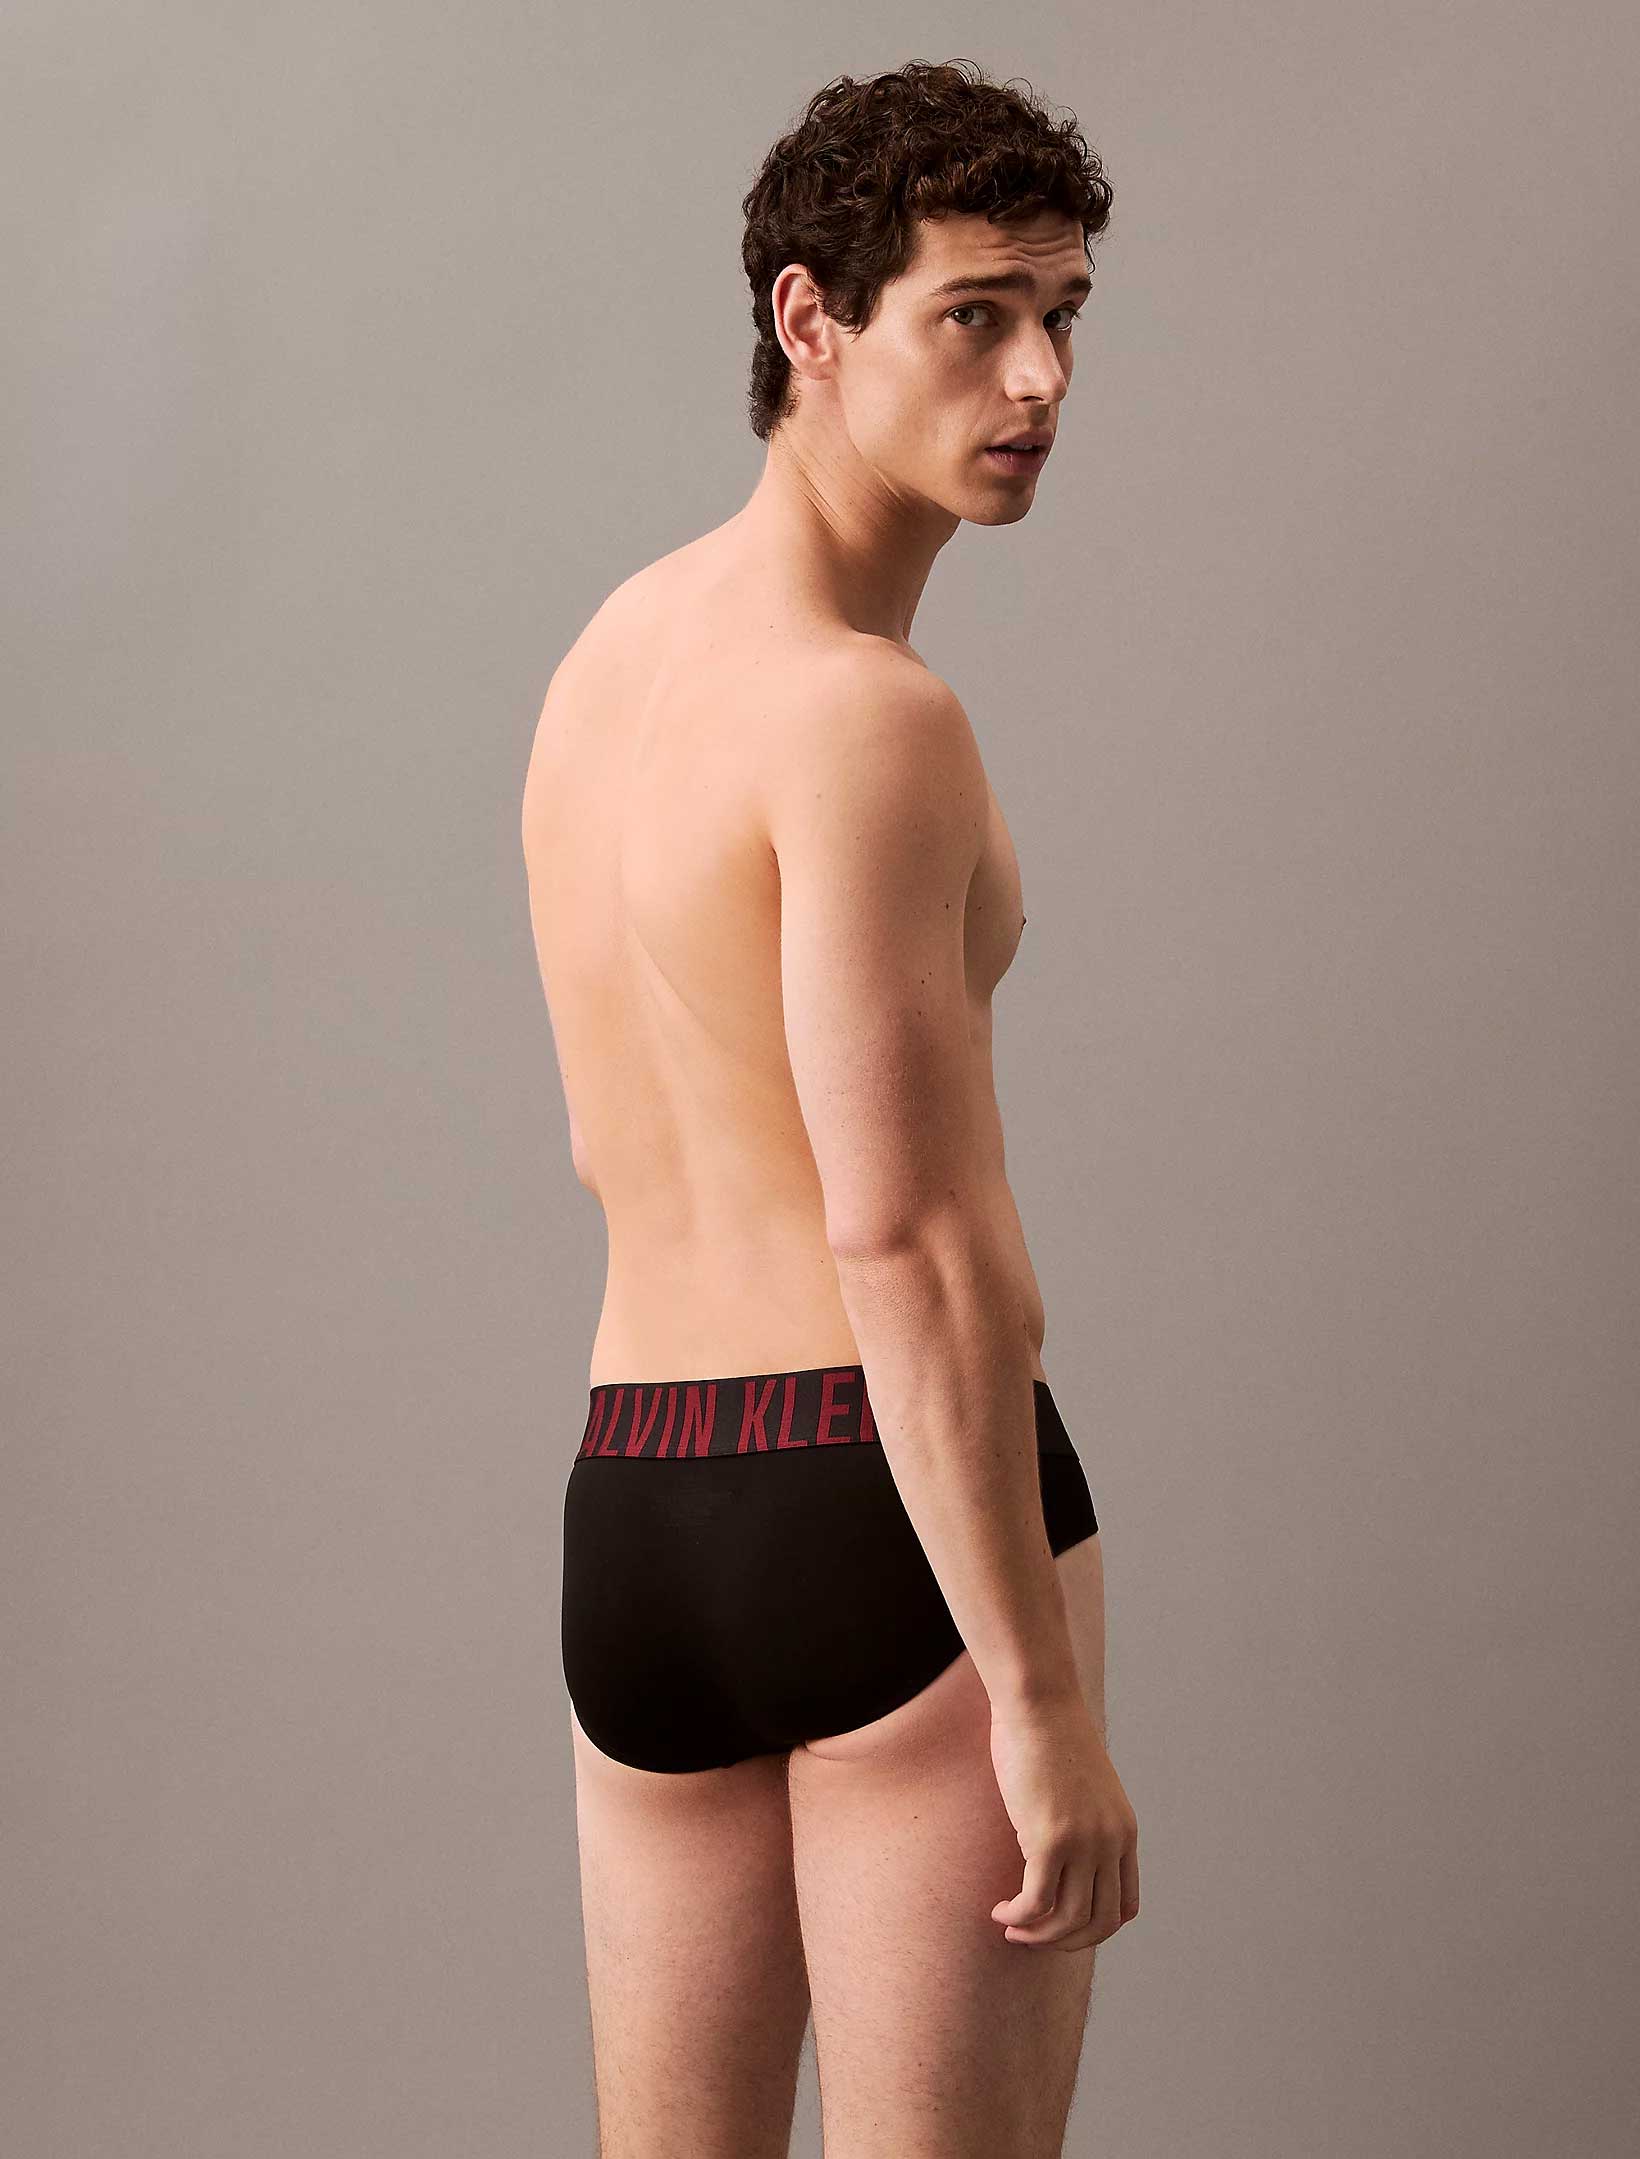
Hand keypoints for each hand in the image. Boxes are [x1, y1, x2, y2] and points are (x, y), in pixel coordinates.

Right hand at [988, 1695, 1139, 1950]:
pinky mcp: (1050, 1839)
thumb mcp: (1081, 1787)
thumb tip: (1059, 1853)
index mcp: (1124, 1831)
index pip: (1125, 1907)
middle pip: (1098, 1923)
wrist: (1039, 1702)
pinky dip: (1017, 1917)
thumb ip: (1082, 1822)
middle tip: (1031, 1937)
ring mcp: (1084, 1843)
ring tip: (1011, 1927)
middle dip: (1063, 1941)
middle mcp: (1111, 1842)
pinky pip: (1036, 1902)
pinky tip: (1000, 1912)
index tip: (1060, 1925)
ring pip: (1068, 1920)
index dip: (1093, 1929)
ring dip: (1037, 1935)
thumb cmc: (1050, 1735)